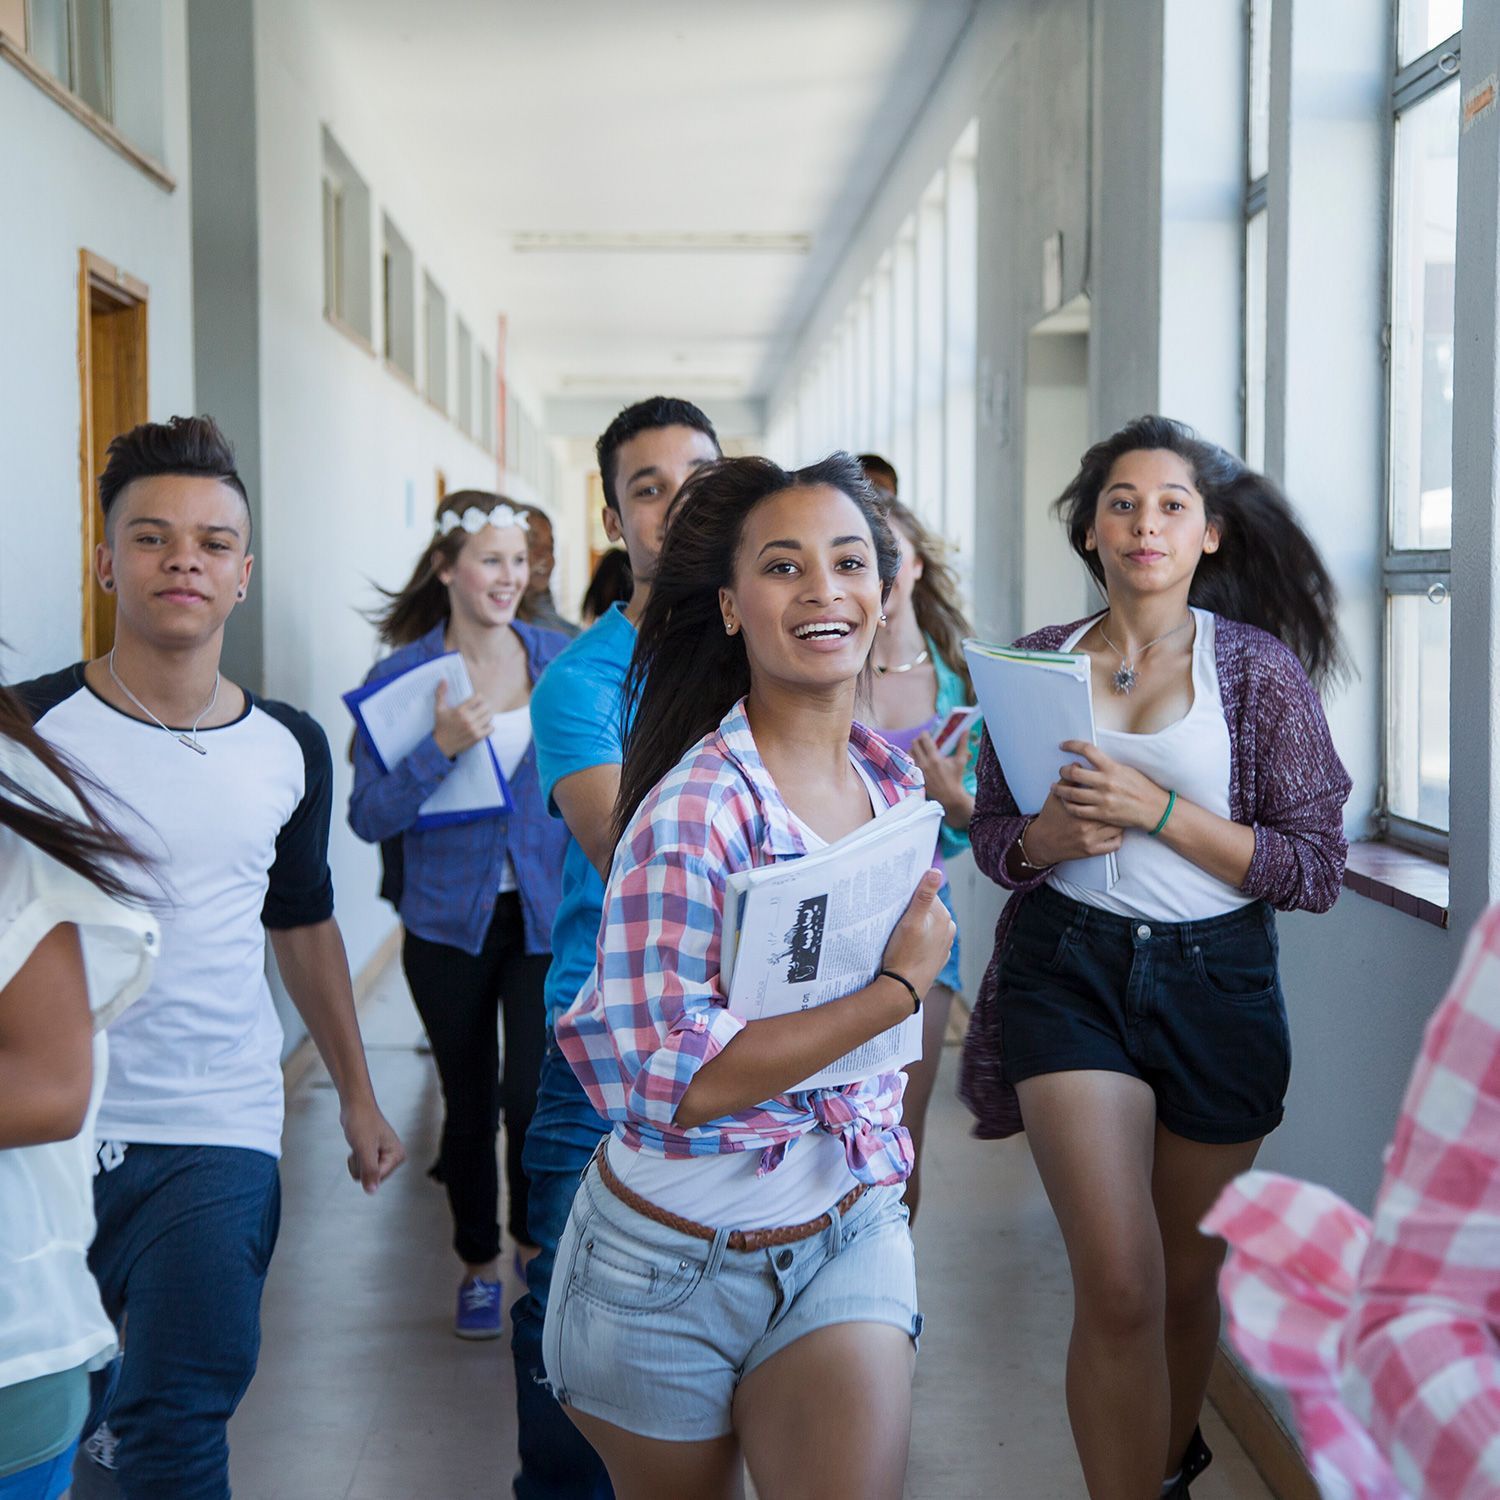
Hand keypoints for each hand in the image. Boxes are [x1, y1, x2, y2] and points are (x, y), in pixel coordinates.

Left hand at [341, 1098, 405, 1193]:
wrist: (355, 1106)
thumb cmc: (362, 1122)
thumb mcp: (364, 1148)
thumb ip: (370, 1170)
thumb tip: (372, 1191)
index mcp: (398, 1156)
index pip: (377, 1178)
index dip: (366, 1167)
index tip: (365, 1149)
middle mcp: (394, 1158)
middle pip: (371, 1179)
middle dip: (361, 1164)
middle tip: (362, 1145)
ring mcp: (384, 1157)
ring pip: (364, 1174)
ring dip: (356, 1161)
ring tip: (360, 1143)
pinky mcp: (374, 1155)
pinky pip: (361, 1168)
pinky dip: (356, 1158)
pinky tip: (359, 1144)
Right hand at [432, 681, 494, 758]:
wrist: (441, 745)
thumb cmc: (441, 726)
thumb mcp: (439, 709)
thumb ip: (441, 694)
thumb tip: (443, 680)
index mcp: (460, 711)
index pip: (478, 698)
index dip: (479, 697)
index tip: (477, 699)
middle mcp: (468, 719)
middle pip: (486, 707)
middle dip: (484, 706)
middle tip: (481, 707)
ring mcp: (474, 729)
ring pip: (489, 717)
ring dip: (487, 715)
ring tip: (482, 715)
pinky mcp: (477, 737)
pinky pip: (491, 728)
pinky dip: (489, 726)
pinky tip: (484, 725)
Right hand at [880, 869, 955, 999]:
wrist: (903, 990)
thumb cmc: (904, 954)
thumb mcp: (910, 921)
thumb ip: (923, 896)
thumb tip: (935, 872)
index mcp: (943, 917)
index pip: (926, 894)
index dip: (909, 895)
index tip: (895, 900)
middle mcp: (948, 929)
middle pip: (926, 909)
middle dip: (911, 910)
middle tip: (893, 916)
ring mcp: (944, 944)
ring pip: (926, 925)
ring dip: (914, 925)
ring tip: (897, 931)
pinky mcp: (937, 957)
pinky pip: (926, 941)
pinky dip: (917, 940)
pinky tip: (905, 945)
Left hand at [909, 732, 972, 826]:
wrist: (950, 795)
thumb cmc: (956, 777)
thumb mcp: (960, 761)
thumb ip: (962, 744)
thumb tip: (966, 730)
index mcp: (935, 759)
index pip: (924, 740)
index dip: (924, 734)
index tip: (927, 733)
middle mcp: (924, 764)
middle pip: (914, 744)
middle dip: (918, 740)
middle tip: (924, 741)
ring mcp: (918, 771)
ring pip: (909, 753)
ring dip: (913, 748)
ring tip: (920, 749)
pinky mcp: (915, 776)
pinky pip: (909, 763)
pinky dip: (912, 758)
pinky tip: (918, 759)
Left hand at [1054, 740, 1170, 831]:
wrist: (1154, 809)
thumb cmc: (1142, 788)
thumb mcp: (1126, 769)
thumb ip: (1108, 765)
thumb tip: (1091, 757)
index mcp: (1112, 768)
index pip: (1088, 750)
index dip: (1072, 745)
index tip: (1063, 745)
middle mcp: (1106, 782)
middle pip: (1073, 773)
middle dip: (1062, 770)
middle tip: (1060, 771)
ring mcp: (1103, 799)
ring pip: (1071, 793)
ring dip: (1059, 789)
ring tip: (1054, 787)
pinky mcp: (1101, 814)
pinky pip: (1077, 810)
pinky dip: (1068, 805)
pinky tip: (1065, 802)